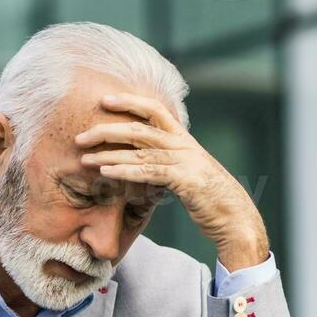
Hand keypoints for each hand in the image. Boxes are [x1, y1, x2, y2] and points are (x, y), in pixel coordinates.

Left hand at [74, 91, 269, 269]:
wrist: (235, 216)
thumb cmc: (209, 197)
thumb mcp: (187, 172)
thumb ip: (167, 161)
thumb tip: (143, 160)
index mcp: (183, 138)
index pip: (153, 109)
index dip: (128, 101)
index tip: (104, 100)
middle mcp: (183, 144)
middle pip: (139, 128)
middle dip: (106, 130)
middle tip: (80, 137)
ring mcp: (185, 160)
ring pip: (140, 149)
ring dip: (108, 153)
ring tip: (84, 158)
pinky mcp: (185, 180)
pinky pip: (149, 172)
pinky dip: (125, 171)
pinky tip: (106, 172)